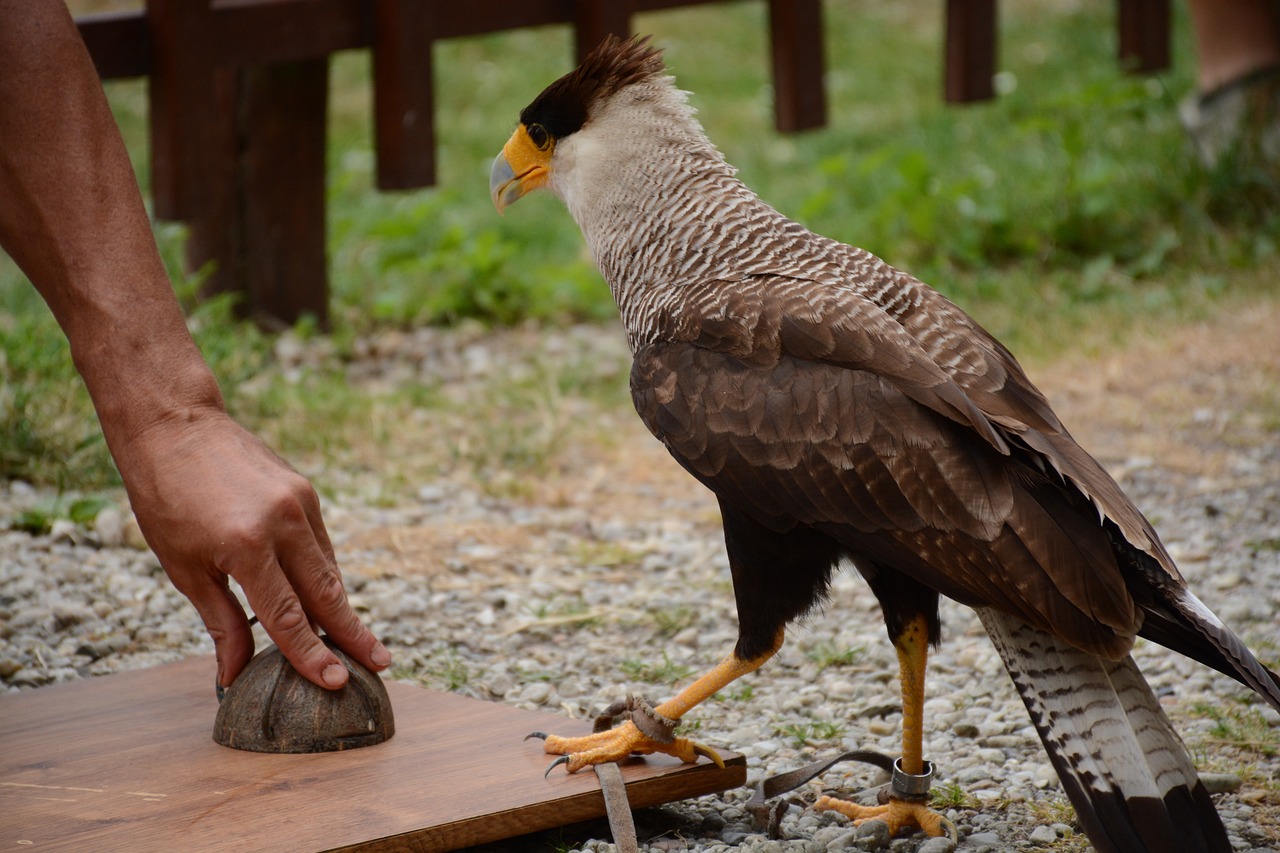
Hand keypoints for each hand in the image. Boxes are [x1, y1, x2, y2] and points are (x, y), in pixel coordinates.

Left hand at [117, 406, 389, 689]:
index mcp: (247, 546)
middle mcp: (283, 523)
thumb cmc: (166, 500)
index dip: (313, 655)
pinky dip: (323, 573)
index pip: (290, 616)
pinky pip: (321, 543)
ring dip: (340, 606)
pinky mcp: (306, 490)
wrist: (175, 427)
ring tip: (356, 640)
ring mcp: (300, 502)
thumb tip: (233, 674)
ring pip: (328, 568)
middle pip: (327, 594)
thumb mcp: (184, 568)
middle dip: (353, 634)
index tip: (337, 682)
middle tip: (379, 665)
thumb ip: (220, 621)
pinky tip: (324, 596)